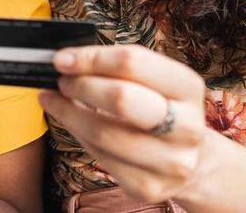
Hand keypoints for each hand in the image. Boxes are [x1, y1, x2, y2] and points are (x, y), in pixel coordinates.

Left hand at [38, 44, 206, 203]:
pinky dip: (76, 134)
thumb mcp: (155, 82)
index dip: (91, 58)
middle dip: (81, 85)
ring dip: (68, 112)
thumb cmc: (161, 111)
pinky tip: (69, 121)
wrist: (190, 162)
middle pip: (121, 98)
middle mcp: (186, 126)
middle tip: (61, 81)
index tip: (62, 58)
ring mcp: (169, 162)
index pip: (133, 62)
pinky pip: (99, 157)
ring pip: (102, 132)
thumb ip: (118, 69)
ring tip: (55, 99)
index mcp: (189, 87)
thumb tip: (67, 61)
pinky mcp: (148, 187)